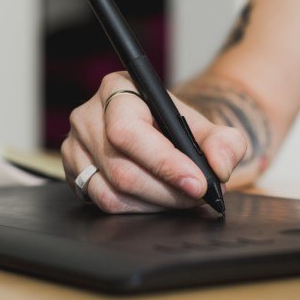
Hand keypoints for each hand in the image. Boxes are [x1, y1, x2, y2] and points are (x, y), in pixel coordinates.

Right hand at [62, 71, 247, 212]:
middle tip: (197, 196)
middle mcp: (88, 116)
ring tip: (181, 199)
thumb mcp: (207, 127)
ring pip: (111, 192)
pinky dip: (136, 210)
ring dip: (154, 205)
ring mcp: (75, 146)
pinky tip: (158, 202)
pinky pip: (102, 203)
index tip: (197, 184)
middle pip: (121, 169)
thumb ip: (225, 142)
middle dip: (167, 191)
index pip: (130, 132)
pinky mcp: (73, 172)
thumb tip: (220, 167)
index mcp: (117, 90)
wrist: (157, 131)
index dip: (165, 163)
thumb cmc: (176, 126)